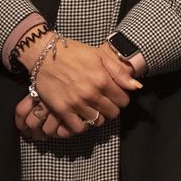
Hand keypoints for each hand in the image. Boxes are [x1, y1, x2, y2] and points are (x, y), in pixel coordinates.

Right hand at [19, 37, 139, 136]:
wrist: (44, 54)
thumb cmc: (73, 52)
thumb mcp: (99, 55)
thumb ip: (119, 72)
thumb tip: (136, 87)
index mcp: (102, 79)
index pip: (123, 100)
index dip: (121, 98)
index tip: (115, 94)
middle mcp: (91, 93)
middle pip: (112, 113)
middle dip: (111, 107)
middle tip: (104, 101)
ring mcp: (76, 103)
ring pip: (98, 121)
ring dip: (98, 115)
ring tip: (92, 107)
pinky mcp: (62, 110)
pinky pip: (78, 127)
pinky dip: (82, 125)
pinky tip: (81, 116)